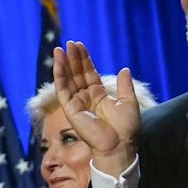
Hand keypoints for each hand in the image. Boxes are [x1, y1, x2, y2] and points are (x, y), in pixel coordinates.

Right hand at [53, 42, 140, 174]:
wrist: (120, 144)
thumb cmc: (126, 128)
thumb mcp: (129, 102)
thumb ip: (125, 85)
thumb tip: (125, 68)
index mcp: (98, 94)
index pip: (89, 73)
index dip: (84, 59)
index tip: (79, 45)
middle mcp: (86, 97)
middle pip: (77, 73)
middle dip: (73, 58)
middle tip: (69, 43)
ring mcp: (77, 102)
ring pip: (68, 80)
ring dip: (63, 64)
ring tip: (60, 49)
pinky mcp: (70, 109)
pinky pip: (63, 90)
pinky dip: (59, 77)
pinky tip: (58, 64)